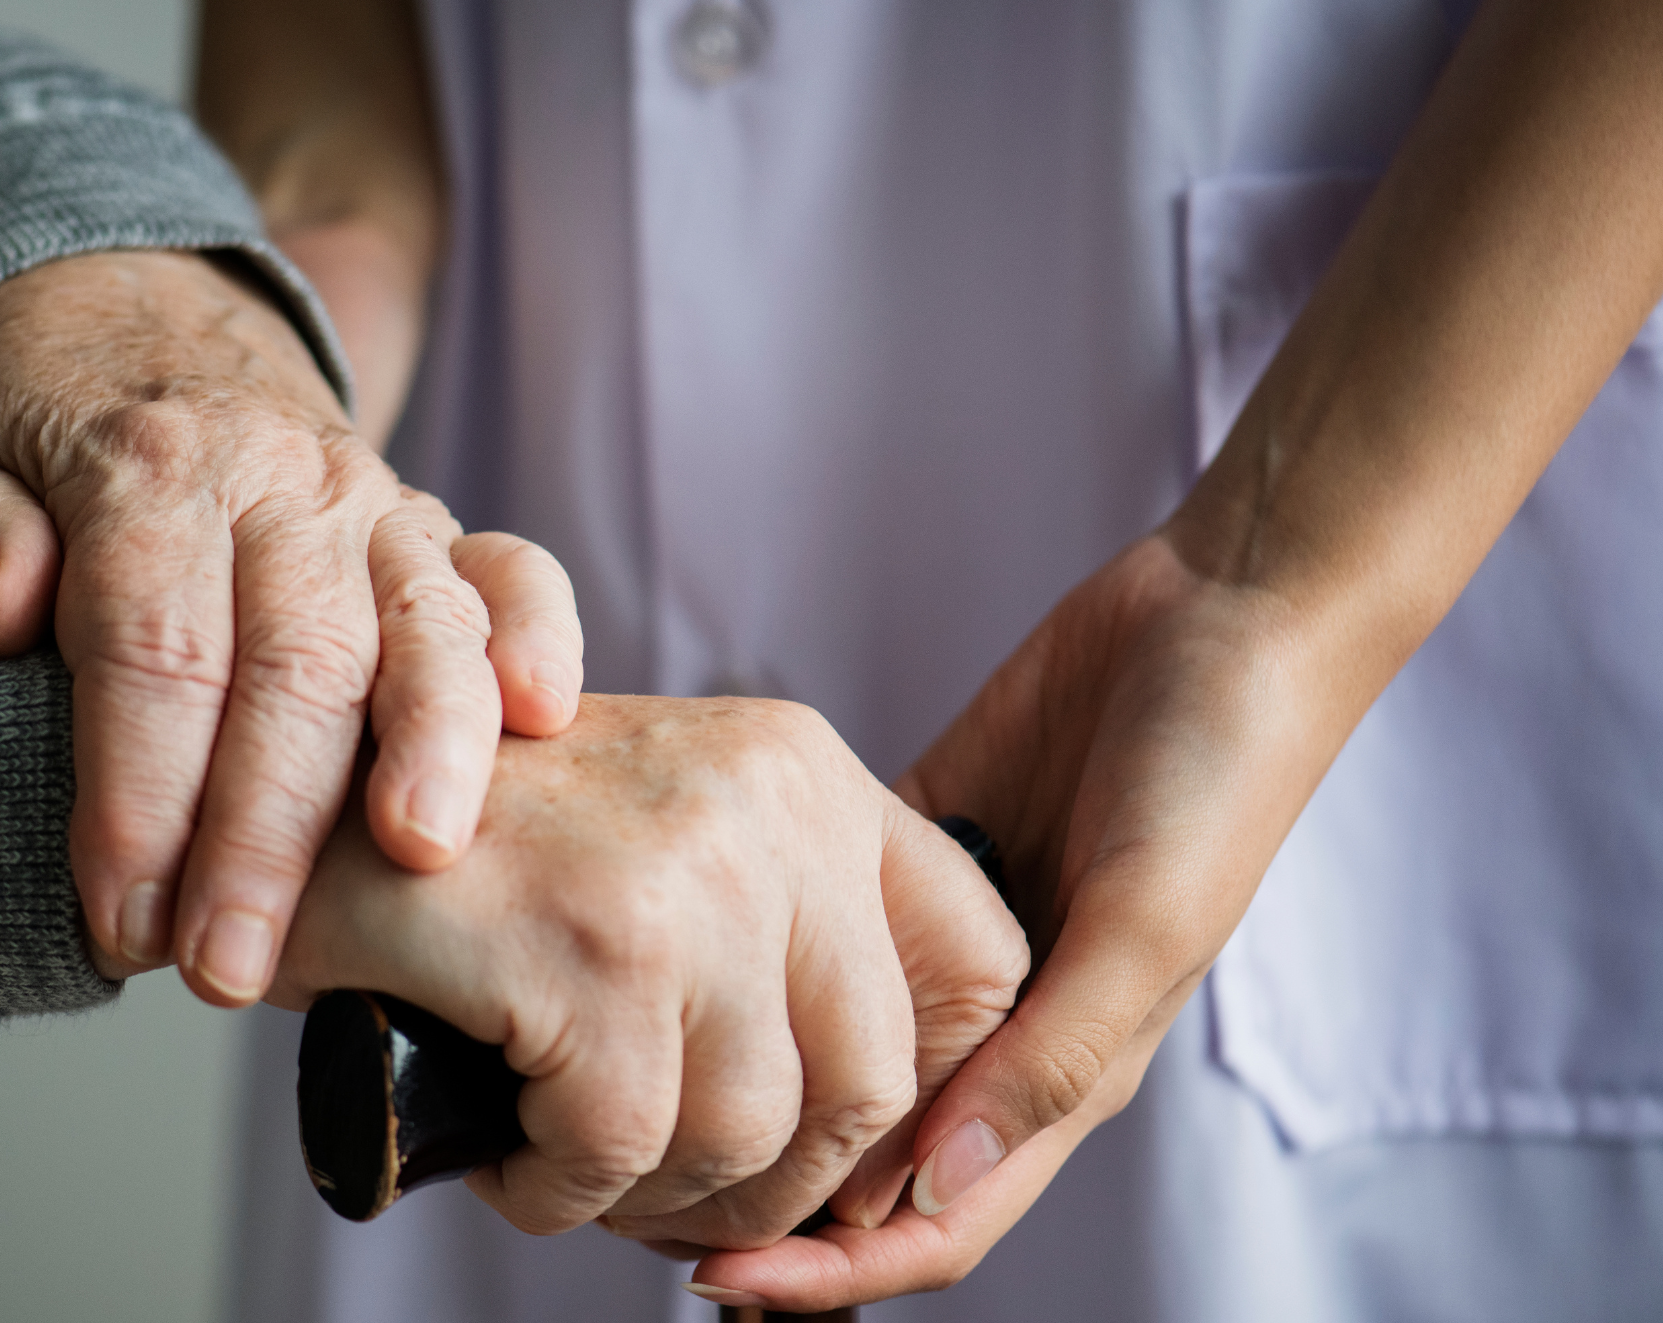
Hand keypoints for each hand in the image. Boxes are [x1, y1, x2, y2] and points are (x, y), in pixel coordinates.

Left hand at [0, 255, 583, 1000]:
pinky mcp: (433, 527)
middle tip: (229, 968)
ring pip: (421, 622)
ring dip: (428, 747)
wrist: (133, 308)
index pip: (153, 648)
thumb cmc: (39, 416)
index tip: (121, 922)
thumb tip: (7, 610)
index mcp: (148, 466)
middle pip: (293, 661)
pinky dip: (537, 635)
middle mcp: (278, 479)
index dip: (139, 796)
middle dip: (267, 829)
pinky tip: (543, 718)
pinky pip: (512, 570)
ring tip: (417, 858)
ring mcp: (371, 502)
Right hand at [271, 694, 1026, 1245]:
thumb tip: (896, 1138)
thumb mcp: (667, 846)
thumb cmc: (475, 854)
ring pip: (747, 1135)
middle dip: (772, 1183)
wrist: (285, 803)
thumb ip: (788, 938)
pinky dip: (558, 1193)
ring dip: (651, 1194)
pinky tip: (510, 1156)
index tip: (833, 1152)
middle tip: (672, 1197)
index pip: (977, 962)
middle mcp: (769, 802)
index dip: (924, 1094)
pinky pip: (618, 1152)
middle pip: (869, 1083)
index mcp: (804, 769)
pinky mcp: (590, 948)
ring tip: (570, 1165)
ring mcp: (685, 872)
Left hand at [682, 535, 1345, 1309]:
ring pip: (836, 1055)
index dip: (835, 1270)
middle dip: (771, 1204)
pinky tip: (689, 964)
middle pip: (869, 1159)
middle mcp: (1000, 1025)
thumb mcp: (1147, 920)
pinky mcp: (918, 853)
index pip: (937, 1215)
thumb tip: (938, 1178)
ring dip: (759, 1092)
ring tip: (646, 1099)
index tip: (716, 1281)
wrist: (1225, 615)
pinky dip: (765, 962)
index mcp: (1067, 1068)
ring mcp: (953, 943)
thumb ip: (1054, 1052)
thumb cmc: (1217, 774)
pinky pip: (826, 929)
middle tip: (645, 1208)